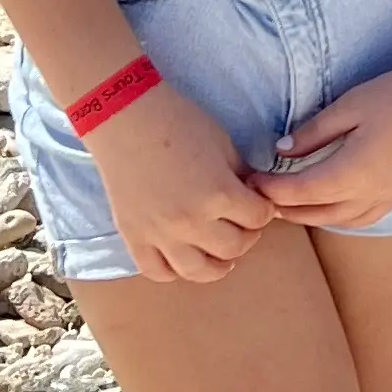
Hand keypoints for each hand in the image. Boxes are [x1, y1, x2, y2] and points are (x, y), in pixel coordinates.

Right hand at [83, 82, 277, 282]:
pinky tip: (183, 256)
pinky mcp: (134, 239)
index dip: (264, 210)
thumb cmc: (179, 122)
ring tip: (220, 253)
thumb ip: (241, 176)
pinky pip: (159, 272)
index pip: (258, 218)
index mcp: (219, 193)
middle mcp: (191, 221)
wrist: (127, 119)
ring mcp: (161, 235)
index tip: (259, 203)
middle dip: (246, 235)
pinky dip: (175, 269)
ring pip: (199, 272)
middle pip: (234, 248)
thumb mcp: (224, 144)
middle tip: (243, 223)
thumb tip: (254, 197)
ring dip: (217, 264)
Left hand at [245, 56, 391, 230]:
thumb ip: (312, 134)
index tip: (250, 180)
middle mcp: (369, 193)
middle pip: (315, 213)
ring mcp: (387, 196)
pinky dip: (338, 218)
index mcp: (352, 172)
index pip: (299, 191)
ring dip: (309, 216)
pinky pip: (362, 219)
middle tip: (260, 194)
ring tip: (288, 203)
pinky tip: (328, 207)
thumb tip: (281, 152)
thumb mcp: (347, 107)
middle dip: (284, 207)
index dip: (271, 189)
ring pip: (338, 222)